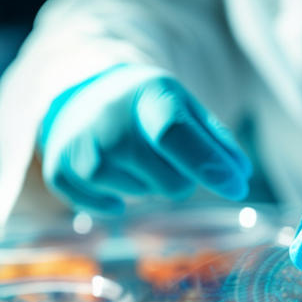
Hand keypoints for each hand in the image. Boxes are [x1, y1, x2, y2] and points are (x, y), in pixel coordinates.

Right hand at [39, 64, 251, 213]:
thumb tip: (240, 176)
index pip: (175, 132)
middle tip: (167, 161)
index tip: (236, 186)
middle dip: (180, 180)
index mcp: (147, 94)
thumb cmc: (147, 108)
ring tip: (133, 158)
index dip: (210, 164)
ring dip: (145, 186)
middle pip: (167, 180)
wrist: (84, 95)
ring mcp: (82, 146)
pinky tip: (114, 179)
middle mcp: (109, 119)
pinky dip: (115, 202)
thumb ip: (215, 139)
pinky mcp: (61, 170)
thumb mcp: (183, 107)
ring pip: (139, 196)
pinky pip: (105, 208)